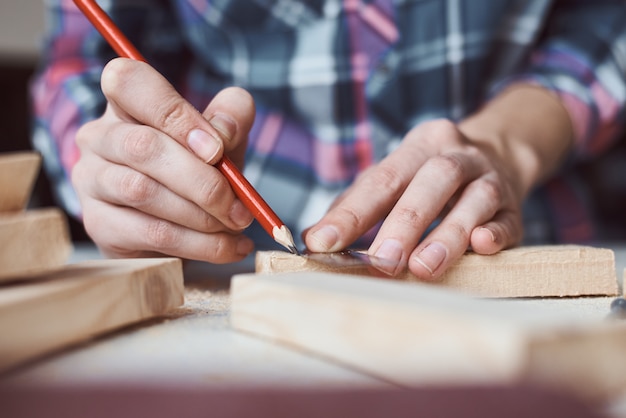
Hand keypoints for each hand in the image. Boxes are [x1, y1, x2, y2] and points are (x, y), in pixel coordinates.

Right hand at [72, 58, 256, 261]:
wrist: (180, 225)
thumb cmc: (199, 170)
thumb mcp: (222, 139)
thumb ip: (231, 119)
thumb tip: (224, 131)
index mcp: (126, 102)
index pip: (129, 80)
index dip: (175, 113)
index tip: (217, 149)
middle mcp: (98, 136)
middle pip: (143, 146)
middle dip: (202, 180)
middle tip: (239, 205)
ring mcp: (91, 180)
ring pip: (143, 191)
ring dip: (201, 215)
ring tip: (236, 225)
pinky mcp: (98, 223)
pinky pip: (150, 232)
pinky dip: (198, 244)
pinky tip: (227, 247)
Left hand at [304, 119, 523, 278]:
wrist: (500, 154)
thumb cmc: (428, 178)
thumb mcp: (394, 178)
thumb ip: (355, 205)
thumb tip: (313, 240)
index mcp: (418, 146)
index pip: (380, 179)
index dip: (350, 213)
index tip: (322, 243)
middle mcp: (456, 156)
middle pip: (431, 181)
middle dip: (404, 223)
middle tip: (382, 262)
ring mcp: (490, 179)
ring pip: (474, 200)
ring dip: (447, 235)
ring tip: (423, 268)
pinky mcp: (514, 207)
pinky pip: (508, 219)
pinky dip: (494, 233)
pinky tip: (482, 247)